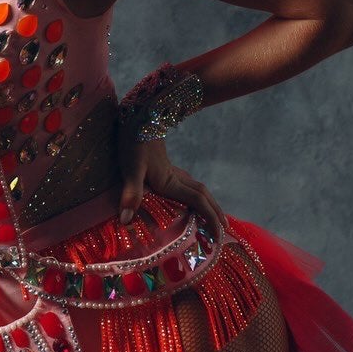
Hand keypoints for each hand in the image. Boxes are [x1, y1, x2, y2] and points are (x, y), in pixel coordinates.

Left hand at [116, 127, 225, 241]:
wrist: (137, 115)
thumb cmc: (133, 141)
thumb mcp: (130, 167)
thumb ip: (131, 193)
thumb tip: (127, 219)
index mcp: (170, 182)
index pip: (198, 202)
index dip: (210, 219)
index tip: (219, 236)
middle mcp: (176, 178)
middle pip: (203, 196)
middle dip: (215, 213)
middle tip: (225, 230)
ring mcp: (172, 171)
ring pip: (198, 189)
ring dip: (208, 204)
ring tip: (214, 216)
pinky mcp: (165, 166)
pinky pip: (187, 185)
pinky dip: (195, 195)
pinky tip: (188, 197)